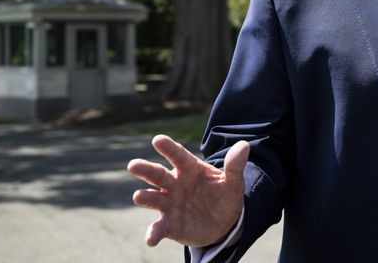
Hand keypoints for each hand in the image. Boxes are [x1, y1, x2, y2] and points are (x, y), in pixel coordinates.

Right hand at [127, 135, 248, 246]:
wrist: (224, 222)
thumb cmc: (224, 195)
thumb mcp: (233, 181)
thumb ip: (235, 165)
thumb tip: (244, 146)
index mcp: (190, 169)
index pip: (178, 156)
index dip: (168, 148)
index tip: (158, 139)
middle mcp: (175, 184)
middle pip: (157, 175)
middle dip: (145, 170)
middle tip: (133, 165)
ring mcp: (169, 204)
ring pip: (152, 198)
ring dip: (145, 197)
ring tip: (139, 196)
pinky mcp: (169, 224)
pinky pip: (159, 228)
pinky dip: (153, 233)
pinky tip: (151, 238)